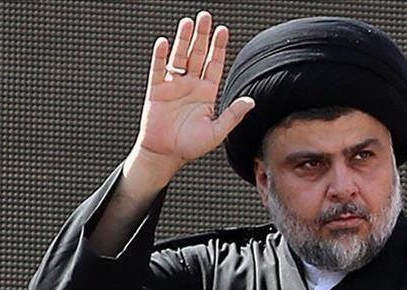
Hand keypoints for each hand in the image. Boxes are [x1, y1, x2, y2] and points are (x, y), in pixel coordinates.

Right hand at [130, 11, 254, 185]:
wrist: (165, 155)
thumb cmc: (190, 146)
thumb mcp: (216, 131)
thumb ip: (232, 115)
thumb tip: (251, 101)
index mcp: (206, 93)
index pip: (215, 64)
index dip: (219, 48)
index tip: (223, 31)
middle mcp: (190, 85)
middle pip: (198, 55)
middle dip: (202, 36)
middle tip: (206, 17)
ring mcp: (173, 86)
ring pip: (179, 57)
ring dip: (183, 40)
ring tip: (188, 23)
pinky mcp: (156, 90)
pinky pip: (158, 69)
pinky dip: (160, 56)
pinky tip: (164, 43)